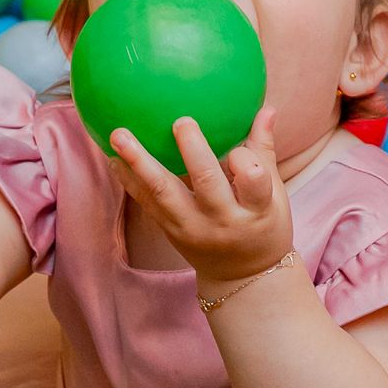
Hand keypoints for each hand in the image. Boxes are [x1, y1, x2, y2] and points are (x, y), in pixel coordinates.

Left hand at [106, 108, 292, 286]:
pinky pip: (147, 202)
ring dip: (139, 162)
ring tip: (118, 135)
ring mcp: (192, 228)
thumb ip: (264, 150)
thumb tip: (266, 108)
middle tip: (181, 121)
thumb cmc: (263, 227)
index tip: (238, 148)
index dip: (246, 164)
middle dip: (194, 152)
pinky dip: (129, 179)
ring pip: (164, 193)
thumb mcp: (275, 196)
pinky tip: (112, 156)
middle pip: (207, 183)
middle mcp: (222, 221)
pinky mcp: (169, 231)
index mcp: (255, 211)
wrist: (242, 278)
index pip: (254, 182)